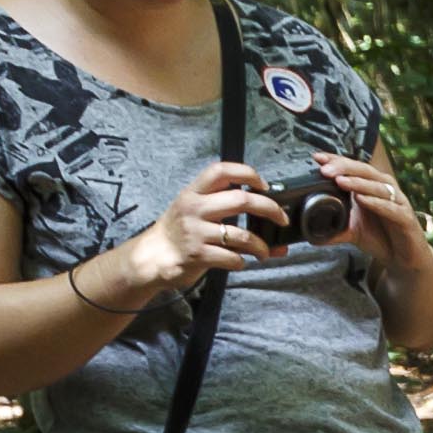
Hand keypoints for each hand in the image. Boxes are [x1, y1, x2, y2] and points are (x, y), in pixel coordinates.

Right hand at [97, 161, 282, 310]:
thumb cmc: (178, 231)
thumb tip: (266, 216)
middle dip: (269, 209)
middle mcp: (194, 208)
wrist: (152, 256)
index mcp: (194, 192)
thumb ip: (224, 207)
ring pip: (241, 235)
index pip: (221, 171)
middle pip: (241, 199)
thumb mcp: (193, 209)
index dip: (247, 173)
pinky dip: (242, 261)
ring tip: (264, 251)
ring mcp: (195, 232)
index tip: (265, 184)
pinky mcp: (197, 255)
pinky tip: (240, 261)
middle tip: (281, 219)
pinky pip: (232, 257)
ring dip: (261, 245)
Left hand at [313, 149, 425, 259]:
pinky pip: (390, 207)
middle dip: (344, 168)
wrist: (404, 259)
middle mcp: (385, 190)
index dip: (336, 161)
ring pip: (377, 186)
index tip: (317, 158)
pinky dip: (376, 202)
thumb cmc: (381, 238)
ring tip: (340, 181)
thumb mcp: (353, 232)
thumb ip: (334, 229)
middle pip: (365, 171)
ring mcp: (397, 202)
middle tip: (325, 170)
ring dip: (358, 182)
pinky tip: (362, 200)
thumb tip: (310, 233)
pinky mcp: (406, 218)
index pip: (353, 168)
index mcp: (371, 187)